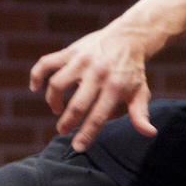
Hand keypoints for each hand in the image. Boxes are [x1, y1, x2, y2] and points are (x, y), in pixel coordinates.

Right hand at [29, 25, 157, 151]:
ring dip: (53, 101)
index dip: (87, 134)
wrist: (127, 38)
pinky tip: (35, 88)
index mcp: (115, 87)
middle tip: (63, 130)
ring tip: (57, 109)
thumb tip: (149, 134)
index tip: (78, 147)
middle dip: (67, 122)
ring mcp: (82, 61)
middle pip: (77, 104)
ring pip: (57, 84)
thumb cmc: (132, 71)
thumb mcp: (141, 92)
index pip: (98, 116)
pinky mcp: (71, 51)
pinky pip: (47, 63)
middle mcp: (98, 74)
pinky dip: (37, 75)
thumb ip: (141, 114)